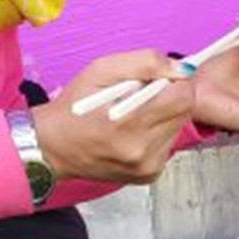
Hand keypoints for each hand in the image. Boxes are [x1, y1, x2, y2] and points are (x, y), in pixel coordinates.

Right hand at [30, 51, 194, 185]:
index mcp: (131, 122)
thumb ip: (146, 63)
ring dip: (163, 117)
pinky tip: (133, 132)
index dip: (175, 82)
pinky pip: (168, 146)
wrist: (53, 147)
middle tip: (141, 96)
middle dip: (168, 98)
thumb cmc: (73, 108)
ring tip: (134, 115)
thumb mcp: (102, 70)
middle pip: (185, 113)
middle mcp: (142, 149)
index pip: (184, 97)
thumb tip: (181, 68)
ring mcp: (147, 166)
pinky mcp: (149, 175)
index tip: (160, 79)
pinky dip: (156, 135)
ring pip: (178, 129)